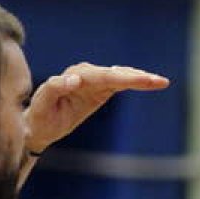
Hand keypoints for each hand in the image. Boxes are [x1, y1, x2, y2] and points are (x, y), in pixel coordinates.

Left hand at [25, 63, 168, 152]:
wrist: (39, 124)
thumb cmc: (40, 115)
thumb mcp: (42, 104)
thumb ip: (54, 88)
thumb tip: (74, 79)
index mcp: (74, 77)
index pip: (102, 76)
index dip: (121, 77)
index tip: (136, 79)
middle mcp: (85, 74)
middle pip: (115, 74)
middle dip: (137, 77)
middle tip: (157, 81)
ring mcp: (94, 81)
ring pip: (121, 76)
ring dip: (140, 78)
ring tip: (160, 81)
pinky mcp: (100, 90)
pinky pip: (120, 83)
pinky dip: (135, 82)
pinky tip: (150, 82)